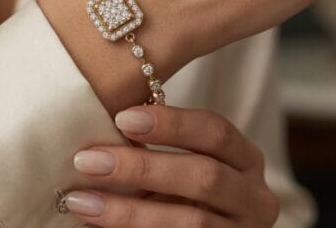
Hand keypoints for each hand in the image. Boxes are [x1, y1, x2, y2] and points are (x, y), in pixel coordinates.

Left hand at [65, 106, 278, 227]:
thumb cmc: (183, 193)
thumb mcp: (181, 166)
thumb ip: (156, 148)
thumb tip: (97, 135)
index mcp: (245, 159)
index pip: (216, 132)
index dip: (171, 123)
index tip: (121, 117)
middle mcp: (254, 197)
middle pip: (205, 176)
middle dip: (142, 168)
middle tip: (89, 160)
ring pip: (190, 223)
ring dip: (128, 211)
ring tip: (82, 200)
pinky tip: (95, 224)